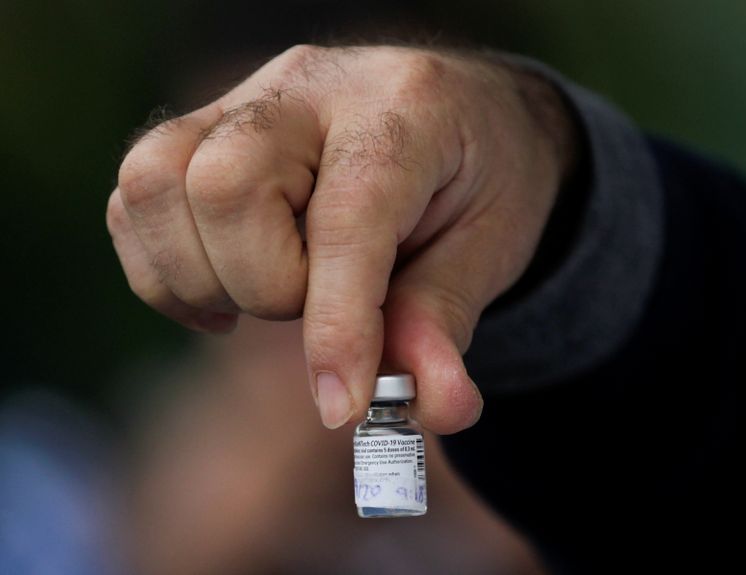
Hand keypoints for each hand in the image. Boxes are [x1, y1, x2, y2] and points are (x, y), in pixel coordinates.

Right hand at [107, 45, 574, 433]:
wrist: (459, 119)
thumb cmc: (480, 181)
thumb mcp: (489, 251)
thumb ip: (445, 325)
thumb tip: (434, 408)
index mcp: (404, 109)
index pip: (347, 217)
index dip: (339, 323)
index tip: (342, 407)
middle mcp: (311, 88)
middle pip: (225, 186)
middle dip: (264, 284)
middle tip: (311, 304)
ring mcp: (247, 100)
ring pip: (157, 182)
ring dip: (203, 275)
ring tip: (268, 293)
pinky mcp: (204, 127)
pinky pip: (135, 197)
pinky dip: (165, 267)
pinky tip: (226, 285)